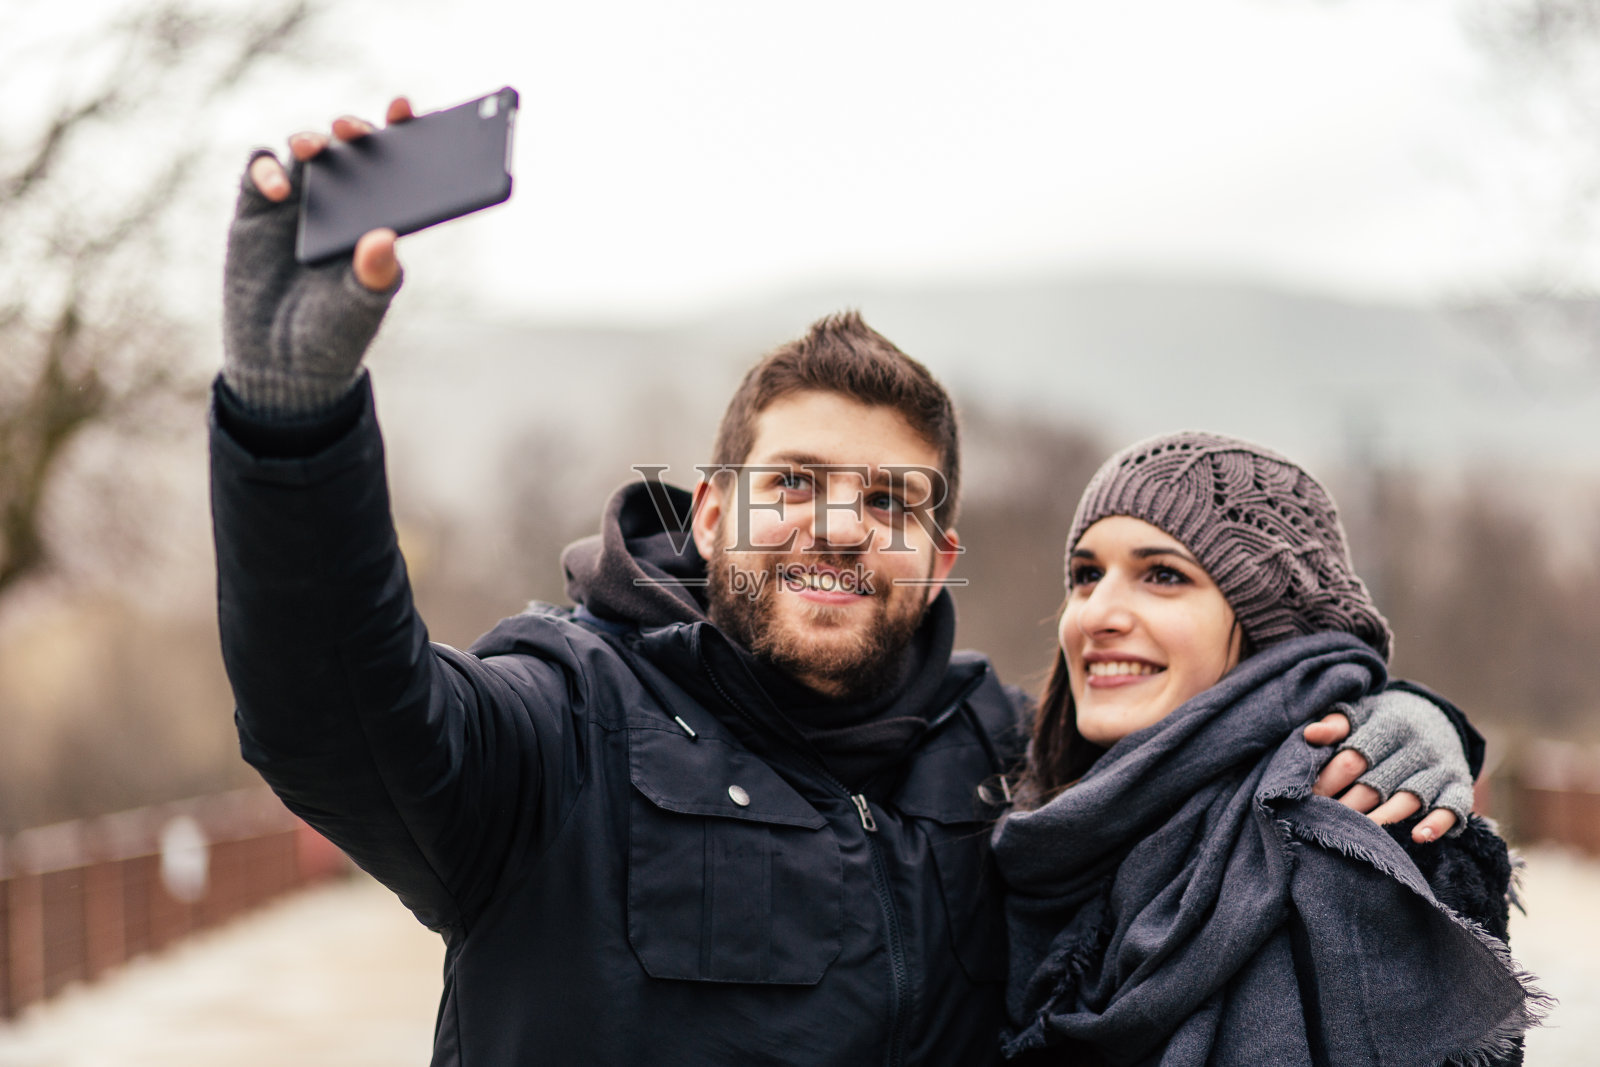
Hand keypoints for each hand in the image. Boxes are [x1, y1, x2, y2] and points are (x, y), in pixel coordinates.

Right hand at [222, 97, 413, 415]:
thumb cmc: (332, 333)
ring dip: (308, 142)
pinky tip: (278, 190)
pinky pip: (259, 172)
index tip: (404, 109)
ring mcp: (296, 203)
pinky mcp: (255, 212)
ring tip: (313, 150)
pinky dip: (267, 171)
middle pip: (347, 149)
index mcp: (376, 216)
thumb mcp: (360, 307)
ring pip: (302, 152)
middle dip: (352, 131)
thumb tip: (387, 236)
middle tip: (352, 130)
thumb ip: (374, 275)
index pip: (394, 165)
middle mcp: (339, 201)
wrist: (281, 365)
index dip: (400, 132)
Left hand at [1305, 698, 1465, 843]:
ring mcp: (1440, 767)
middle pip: (1377, 783)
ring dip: (1384, 819)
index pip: (1354, 758)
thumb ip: (1335, 724)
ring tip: (1360, 835)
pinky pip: (1453, 807)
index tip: (1307, 797)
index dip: (1329, 780)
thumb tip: (1310, 734)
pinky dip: (1437, 823)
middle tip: (1325, 822)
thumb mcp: (1360, 713)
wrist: (1434, 716)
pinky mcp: (1459, 785)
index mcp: (1387, 724)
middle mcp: (1417, 746)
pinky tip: (1419, 837)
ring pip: (1409, 798)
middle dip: (1348, 806)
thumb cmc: (1382, 721)